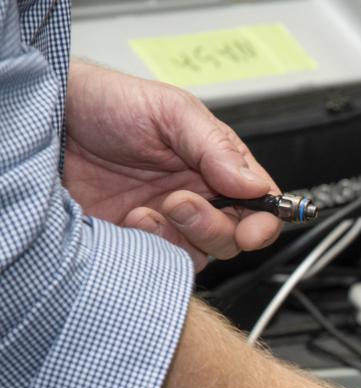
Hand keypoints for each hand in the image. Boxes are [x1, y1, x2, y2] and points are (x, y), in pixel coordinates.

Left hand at [64, 62, 280, 270]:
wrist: (47, 121)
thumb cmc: (106, 104)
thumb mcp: (170, 111)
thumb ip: (217, 146)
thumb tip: (256, 184)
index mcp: (216, 165)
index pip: (261, 203)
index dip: (266, 219)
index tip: (254, 226)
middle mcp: (199, 196)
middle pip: (236, 236)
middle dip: (215, 226)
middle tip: (181, 201)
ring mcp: (169, 222)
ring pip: (203, 254)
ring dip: (181, 235)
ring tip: (149, 209)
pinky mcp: (139, 242)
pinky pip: (164, 262)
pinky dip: (152, 246)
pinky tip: (131, 221)